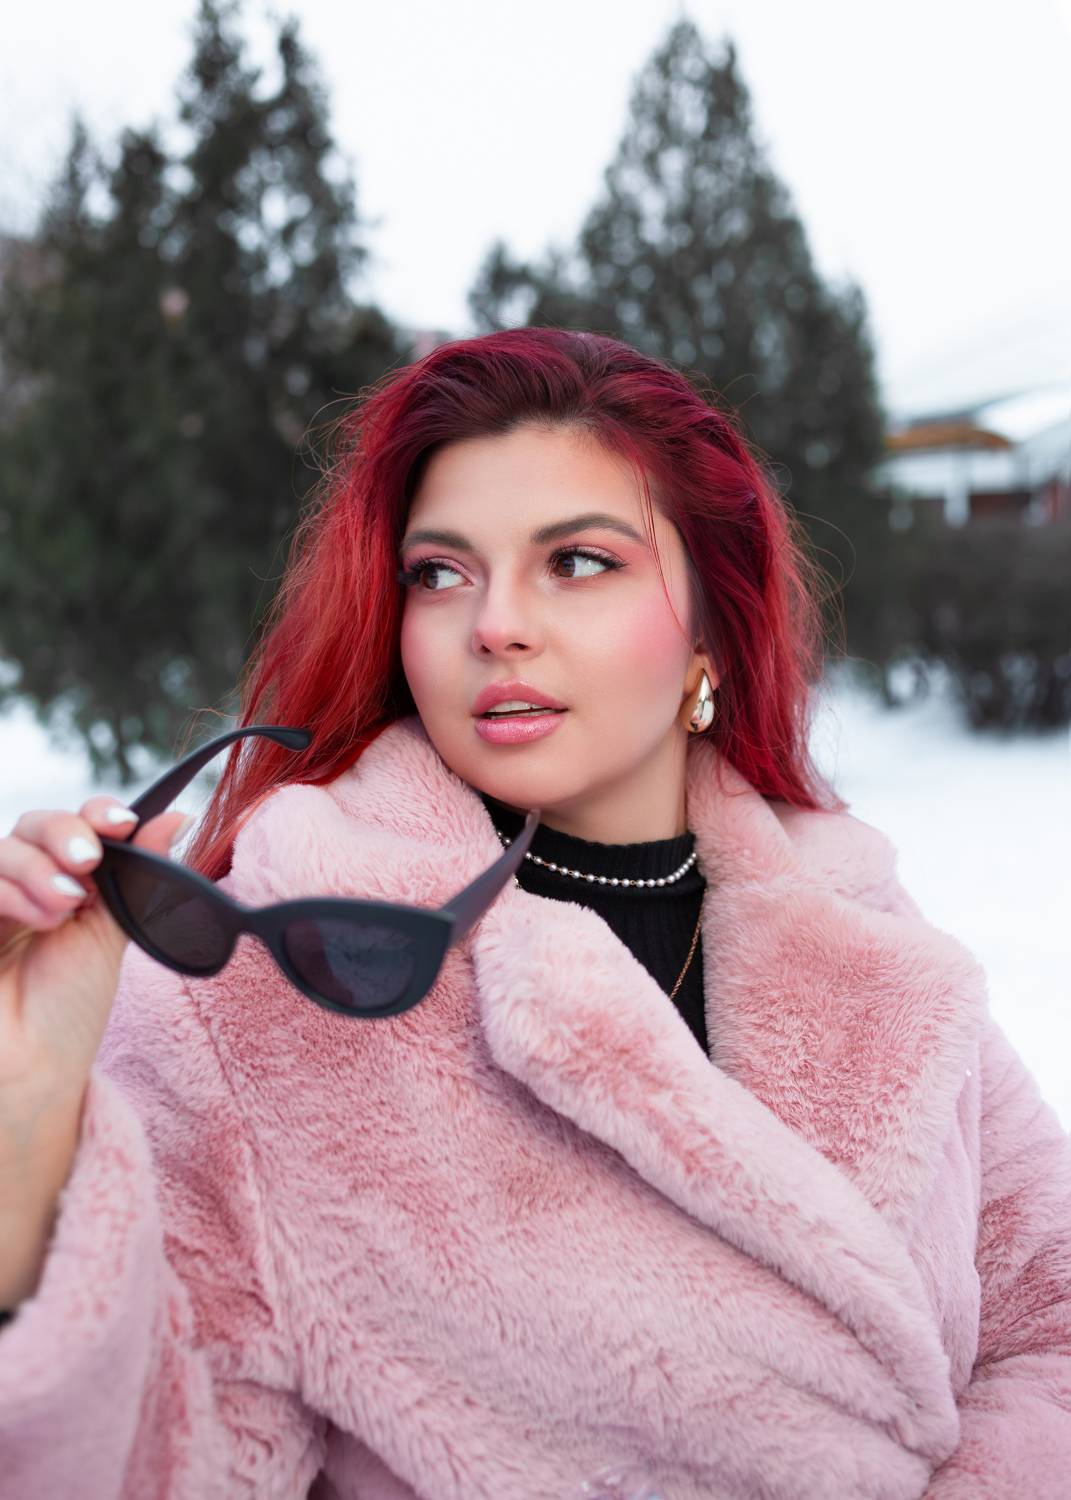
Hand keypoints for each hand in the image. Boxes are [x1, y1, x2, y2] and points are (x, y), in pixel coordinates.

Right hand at [0, 797, 192, 1305]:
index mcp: (65, 882)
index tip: (122, 822)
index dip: (94, 813)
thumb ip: (138, 874)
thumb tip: (178, 818)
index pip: (74, 824)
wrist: (34, 1070)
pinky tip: (39, 916)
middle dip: (65, 833)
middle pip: (33, 824)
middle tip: (89, 861)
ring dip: (38, 868)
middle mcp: (24, 885)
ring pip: (3, 849)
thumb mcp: (113, 933)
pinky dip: (9, 889)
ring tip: (64, 909)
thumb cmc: (70, 1009)